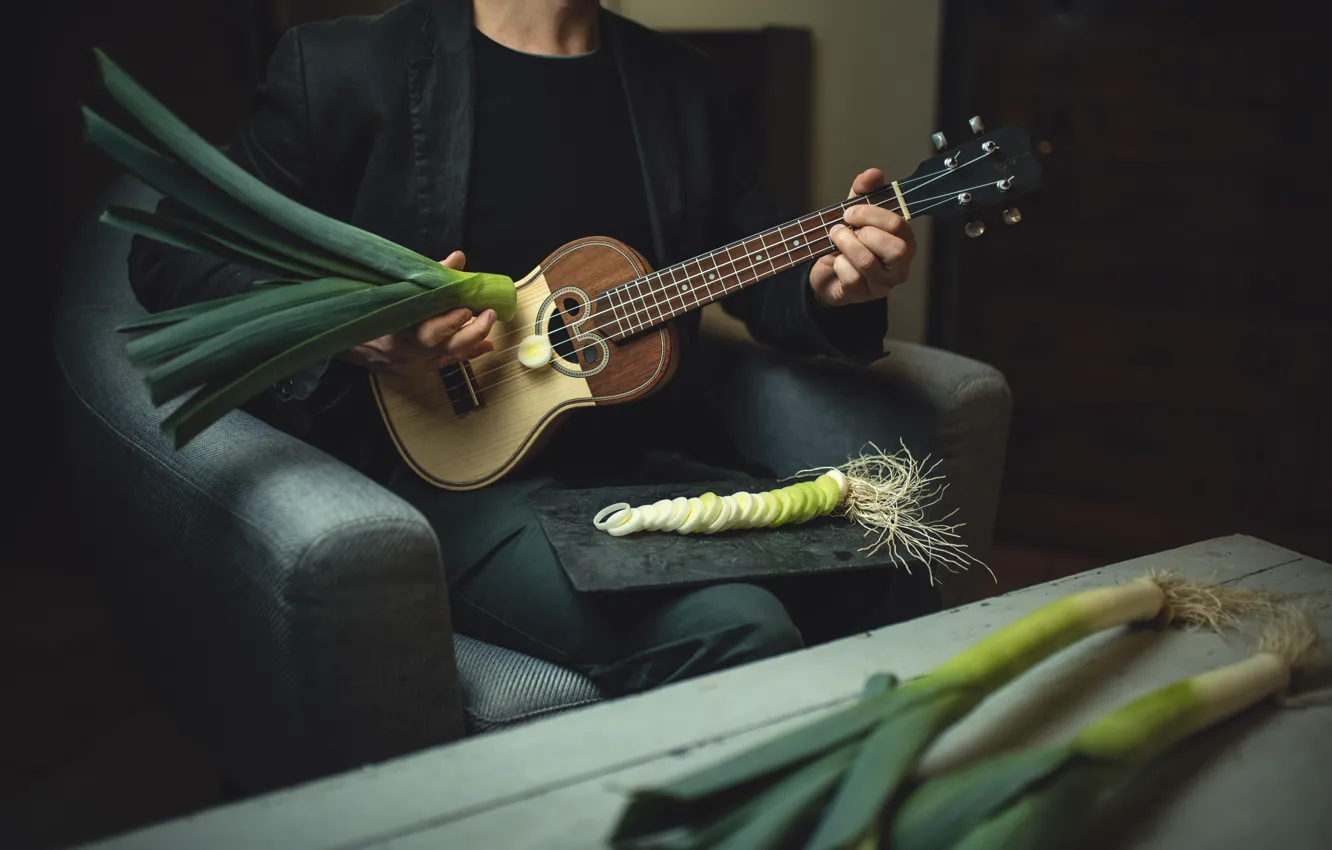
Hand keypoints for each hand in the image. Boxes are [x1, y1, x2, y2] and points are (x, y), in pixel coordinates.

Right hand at [339, 250, 497, 376]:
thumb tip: (458, 258)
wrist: (348, 339)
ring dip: (471, 340)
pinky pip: (445, 364)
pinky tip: (485, 345)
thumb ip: (428, 276)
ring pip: (444, 356)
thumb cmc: (374, 308)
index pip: (421, 324)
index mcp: (392, 324)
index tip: (466, 306)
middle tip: (487, 313)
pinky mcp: (414, 372)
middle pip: (435, 344)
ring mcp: (408, 363)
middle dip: (466, 330)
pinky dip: (466, 353)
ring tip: (488, 322)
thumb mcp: (396, 289)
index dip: (446, 319)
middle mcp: (400, 347)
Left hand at [808, 168, 916, 306]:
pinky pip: (852, 279)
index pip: (899, 225)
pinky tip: (835, 260)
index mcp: (904, 241)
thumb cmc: (849, 241)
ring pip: (868, 263)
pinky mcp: (863, 295)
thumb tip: (873, 173)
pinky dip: (838, 264)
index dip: (872, 214)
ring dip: (846, 245)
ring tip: (835, 238)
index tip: (850, 211)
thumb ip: (864, 192)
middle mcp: (899, 265)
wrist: (828, 272)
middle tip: (844, 228)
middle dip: (863, 233)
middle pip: (895, 249)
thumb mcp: (855, 213)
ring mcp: (883, 284)